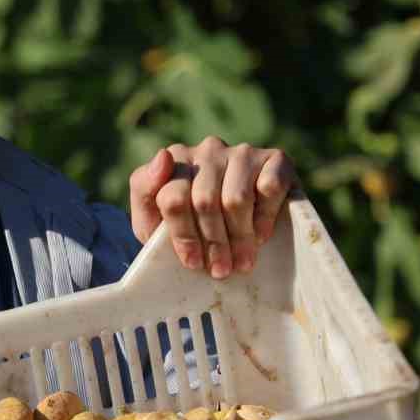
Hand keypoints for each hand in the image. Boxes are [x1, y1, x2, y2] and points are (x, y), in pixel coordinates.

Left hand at [128, 138, 296, 278]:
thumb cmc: (187, 224)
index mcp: (175, 160)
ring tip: (241, 262)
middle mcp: (208, 149)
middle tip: (221, 270)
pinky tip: (260, 236)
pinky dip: (264, 218)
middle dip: (213, 243)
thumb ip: (144, 188)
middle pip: (205, 201)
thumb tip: (163, 156)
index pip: (174, 198)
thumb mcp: (153, 216)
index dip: (183, 235)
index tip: (193, 262)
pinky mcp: (275, 159)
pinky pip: (269, 188)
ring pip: (236, 199)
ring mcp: (242, 152)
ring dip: (239, 238)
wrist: (234, 226)